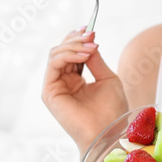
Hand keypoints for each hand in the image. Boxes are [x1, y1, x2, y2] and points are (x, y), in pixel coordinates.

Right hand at [42, 27, 128, 151]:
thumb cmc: (111, 110)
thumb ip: (95, 59)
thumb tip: (90, 39)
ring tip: (91, 46)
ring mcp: (54, 87)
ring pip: (56, 54)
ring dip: (74, 45)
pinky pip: (53, 64)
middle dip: (76, 39)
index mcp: (76, 80)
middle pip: (61, 50)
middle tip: (91, 35)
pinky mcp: (49, 92)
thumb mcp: (107, 78)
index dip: (78, 39)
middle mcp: (63, 82)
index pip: (71, 53)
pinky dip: (68, 55)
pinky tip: (84, 55)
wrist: (109, 131)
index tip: (91, 29)